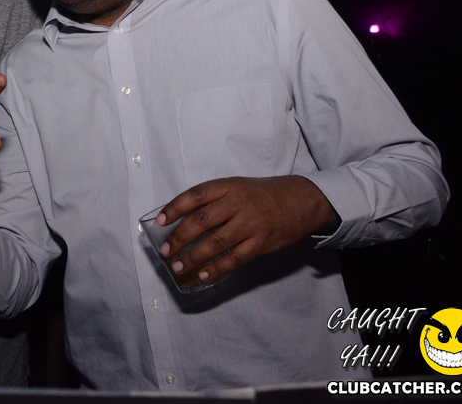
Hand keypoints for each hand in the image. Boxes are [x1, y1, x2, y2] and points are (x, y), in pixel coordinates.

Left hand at [154, 175, 339, 282]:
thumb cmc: (262, 194)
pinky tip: (204, 274)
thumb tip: (182, 220)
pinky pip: (235, 258)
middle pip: (202, 220)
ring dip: (194, 256)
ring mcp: (250, 224)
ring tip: (178, 266)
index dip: (175, 207)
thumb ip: (213, 200)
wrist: (301, 201)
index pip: (195, 195)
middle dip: (180, 237)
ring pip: (216, 242)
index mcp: (228, 186)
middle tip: (166, 250)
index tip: (160, 221)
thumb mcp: (237, 186)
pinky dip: (218, 268)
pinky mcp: (261, 242)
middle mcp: (238, 203)